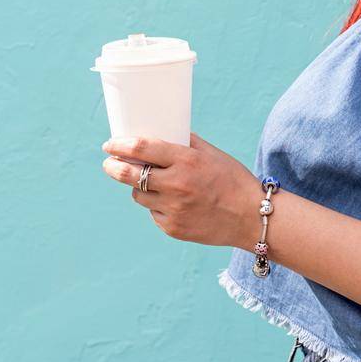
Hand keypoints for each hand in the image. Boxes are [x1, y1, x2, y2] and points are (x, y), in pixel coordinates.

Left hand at [100, 131, 261, 248]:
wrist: (251, 217)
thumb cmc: (232, 180)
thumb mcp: (212, 153)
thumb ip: (186, 142)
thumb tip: (162, 132)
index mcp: (186, 161)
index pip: (142, 149)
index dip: (120, 145)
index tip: (110, 144)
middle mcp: (176, 185)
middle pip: (129, 175)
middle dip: (113, 167)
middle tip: (109, 163)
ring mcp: (173, 209)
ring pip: (138, 196)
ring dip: (138, 188)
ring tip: (150, 183)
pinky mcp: (173, 229)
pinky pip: (154, 213)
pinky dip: (157, 206)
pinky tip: (173, 202)